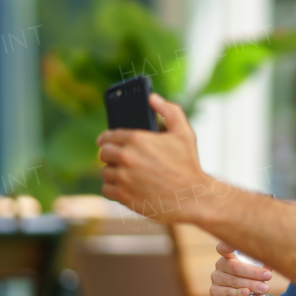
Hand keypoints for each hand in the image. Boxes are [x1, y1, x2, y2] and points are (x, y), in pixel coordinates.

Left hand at [97, 94, 209, 221]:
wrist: (193, 198)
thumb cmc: (189, 165)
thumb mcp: (184, 133)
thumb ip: (169, 111)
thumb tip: (152, 97)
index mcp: (138, 139)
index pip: (109, 136)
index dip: (107, 139)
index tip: (105, 141)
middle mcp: (127, 157)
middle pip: (103, 153)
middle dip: (110, 155)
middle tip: (117, 158)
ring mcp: (123, 177)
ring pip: (105, 172)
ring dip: (113, 172)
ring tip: (124, 173)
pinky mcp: (123, 196)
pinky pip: (106, 189)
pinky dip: (113, 188)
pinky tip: (124, 186)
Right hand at [210, 243, 271, 295]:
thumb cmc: (247, 281)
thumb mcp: (255, 272)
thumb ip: (262, 264)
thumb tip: (274, 259)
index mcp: (228, 256)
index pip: (223, 247)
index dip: (228, 245)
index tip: (236, 244)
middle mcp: (220, 265)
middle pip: (235, 267)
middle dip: (254, 272)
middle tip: (268, 276)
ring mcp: (216, 279)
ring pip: (234, 281)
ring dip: (251, 284)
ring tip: (264, 288)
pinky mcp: (215, 292)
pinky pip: (228, 292)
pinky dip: (239, 292)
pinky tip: (248, 293)